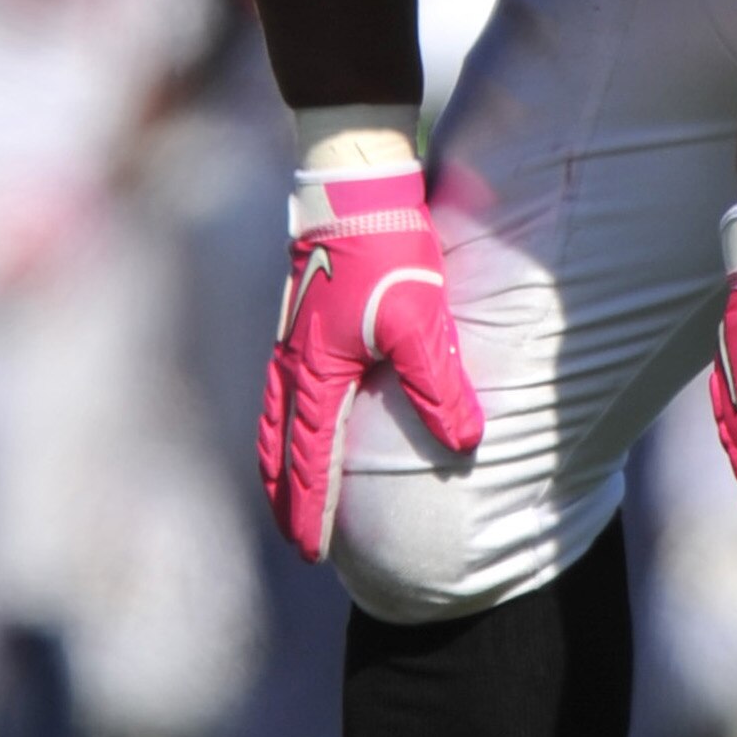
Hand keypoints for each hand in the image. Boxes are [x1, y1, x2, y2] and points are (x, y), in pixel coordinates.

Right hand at [256, 165, 482, 562]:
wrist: (350, 185)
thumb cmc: (385, 251)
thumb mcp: (421, 319)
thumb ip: (438, 385)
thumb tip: (462, 442)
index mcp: (318, 374)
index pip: (310, 460)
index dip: (312, 509)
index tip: (312, 551)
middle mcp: (293, 364)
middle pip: (279, 448)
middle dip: (287, 498)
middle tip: (295, 541)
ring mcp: (289, 340)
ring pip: (273, 419)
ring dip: (279, 464)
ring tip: (286, 493)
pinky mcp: (298, 319)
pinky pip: (279, 390)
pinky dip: (280, 424)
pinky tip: (297, 420)